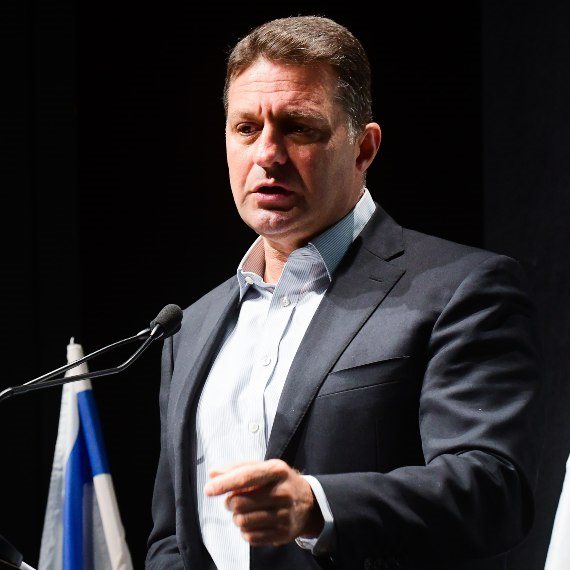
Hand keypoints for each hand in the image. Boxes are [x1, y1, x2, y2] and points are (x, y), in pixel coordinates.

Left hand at [203, 459, 323, 545]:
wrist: (309, 503)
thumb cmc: (279, 482)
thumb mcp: (264, 467)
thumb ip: (237, 468)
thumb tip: (213, 473)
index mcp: (277, 470)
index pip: (246, 477)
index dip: (224, 484)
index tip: (208, 489)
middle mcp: (283, 492)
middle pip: (239, 502)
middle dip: (230, 502)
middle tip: (234, 500)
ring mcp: (284, 515)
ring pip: (243, 521)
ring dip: (236, 517)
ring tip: (244, 511)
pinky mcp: (283, 534)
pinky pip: (250, 537)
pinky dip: (245, 531)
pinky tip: (253, 522)